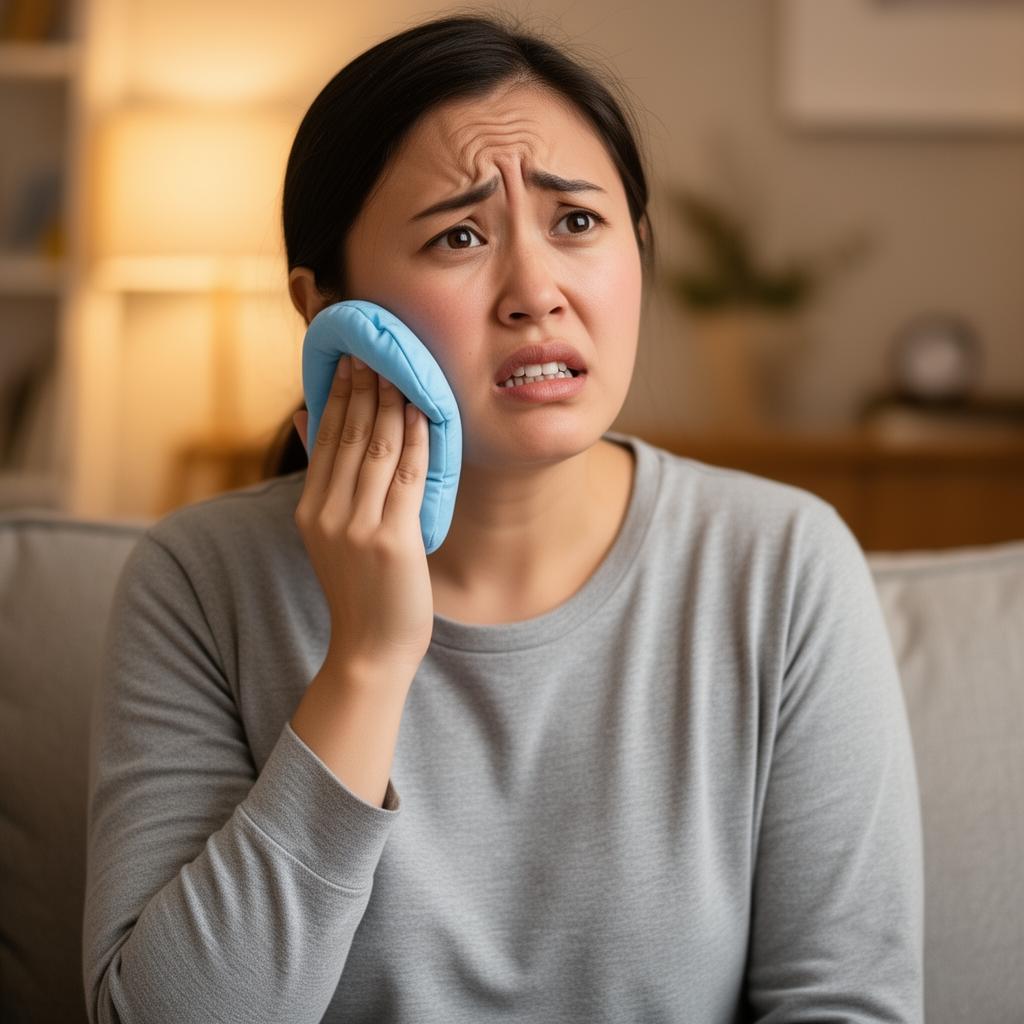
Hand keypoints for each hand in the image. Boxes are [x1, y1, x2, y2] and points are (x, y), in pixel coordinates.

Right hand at [293, 355, 433, 680]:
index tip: (352, 361)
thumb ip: (322, 480)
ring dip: (391, 405)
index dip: (340, 396)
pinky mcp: (390, 539)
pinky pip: (406, 475)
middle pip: (348, 436)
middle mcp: (326, 513)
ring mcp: (356, 526)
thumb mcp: (326, 535)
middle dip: (365, 389)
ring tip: (402, 372)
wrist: (370, 649)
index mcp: (309, 510)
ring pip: (376, 448)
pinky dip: (415, 440)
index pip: (325, 439)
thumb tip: (302, 418)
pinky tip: (423, 414)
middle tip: (378, 350)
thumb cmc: (359, 591)